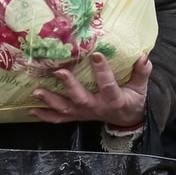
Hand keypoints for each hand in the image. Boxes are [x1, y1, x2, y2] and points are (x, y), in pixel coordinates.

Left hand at [29, 52, 150, 126]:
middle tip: (59, 72)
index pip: (109, 85)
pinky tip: (31, 109)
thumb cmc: (132, 99)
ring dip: (50, 101)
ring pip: (66, 108)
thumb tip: (144, 56)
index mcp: (114, 100)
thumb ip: (142, 72)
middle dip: (70, 86)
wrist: (127, 120)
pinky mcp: (77, 116)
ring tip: (36, 92)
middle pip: (81, 98)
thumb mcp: (141, 88)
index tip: (95, 55)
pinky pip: (60, 118)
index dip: (102, 71)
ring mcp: (84, 113)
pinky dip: (45, 115)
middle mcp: (96, 107)